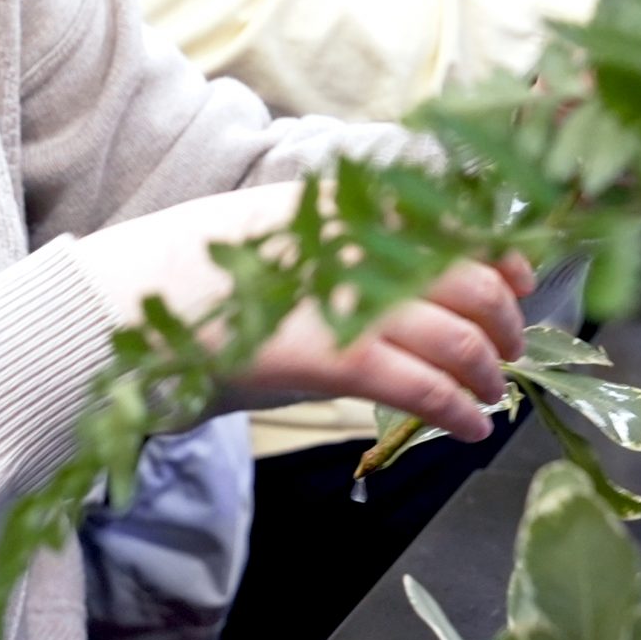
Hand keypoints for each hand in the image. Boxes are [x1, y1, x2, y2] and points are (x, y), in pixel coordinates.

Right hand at [72, 184, 534, 443]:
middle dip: (504, 319)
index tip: (516, 278)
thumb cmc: (185, 277)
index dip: (495, 254)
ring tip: (491, 396)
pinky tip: (471, 430)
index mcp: (337, 209)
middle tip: (507, 348)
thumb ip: (325, 238)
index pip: (445, 221)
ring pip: (459, 335)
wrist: (125, 308)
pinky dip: (458, 411)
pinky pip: (421, 387)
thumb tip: (389, 264)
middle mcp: (353, 246)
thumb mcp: (265, 234)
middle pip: (468, 277)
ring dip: (488, 371)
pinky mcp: (331, 357)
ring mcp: (345, 300)